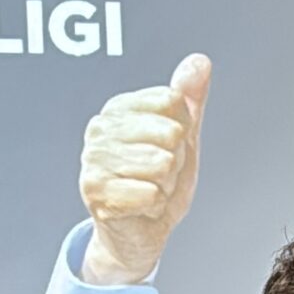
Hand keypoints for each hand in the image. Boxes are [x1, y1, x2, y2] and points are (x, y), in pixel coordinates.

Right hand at [78, 53, 210, 285]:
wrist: (138, 231)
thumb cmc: (157, 180)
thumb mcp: (181, 136)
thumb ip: (189, 99)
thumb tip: (199, 62)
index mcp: (118, 108)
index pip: (172, 102)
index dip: (181, 129)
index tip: (165, 146)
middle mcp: (100, 129)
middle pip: (170, 133)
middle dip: (175, 160)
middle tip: (158, 174)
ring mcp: (94, 160)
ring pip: (162, 164)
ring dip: (165, 184)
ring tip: (149, 188)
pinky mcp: (96, 192)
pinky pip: (151, 193)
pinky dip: (154, 205)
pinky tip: (141, 206)